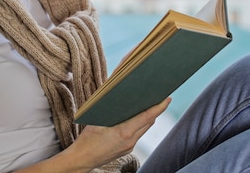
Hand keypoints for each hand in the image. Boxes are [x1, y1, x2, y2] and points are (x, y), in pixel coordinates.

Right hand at [15, 97, 170, 172]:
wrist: (81, 160)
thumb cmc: (86, 139)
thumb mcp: (96, 118)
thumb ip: (109, 105)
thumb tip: (116, 89)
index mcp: (124, 132)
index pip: (147, 116)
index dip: (159, 107)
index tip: (168, 98)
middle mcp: (130, 141)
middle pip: (148, 122)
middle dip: (155, 109)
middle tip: (159, 95)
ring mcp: (129, 147)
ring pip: (143, 128)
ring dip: (147, 117)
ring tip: (149, 104)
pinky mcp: (126, 150)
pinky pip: (137, 134)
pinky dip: (139, 124)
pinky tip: (134, 117)